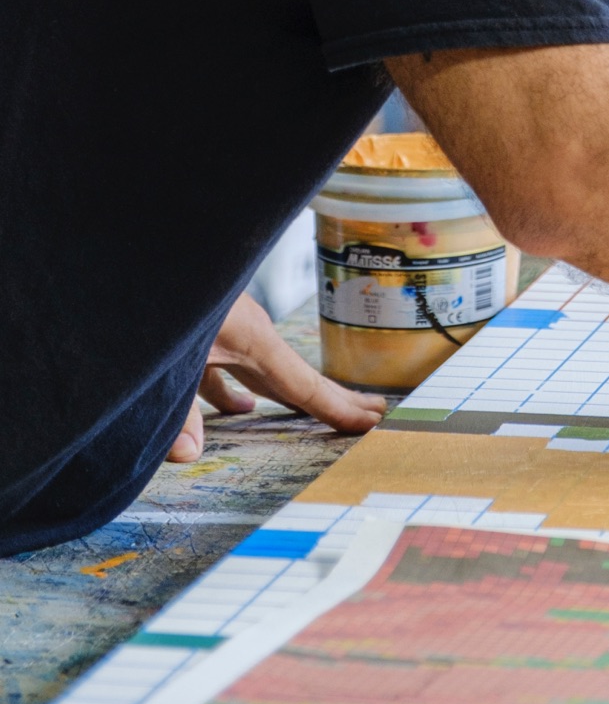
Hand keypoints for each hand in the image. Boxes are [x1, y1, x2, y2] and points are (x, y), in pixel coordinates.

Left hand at [166, 292, 384, 463]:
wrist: (139, 249)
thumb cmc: (158, 297)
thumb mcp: (164, 361)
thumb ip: (176, 411)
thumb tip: (190, 454)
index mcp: (251, 339)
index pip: (303, 384)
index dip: (337, 408)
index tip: (373, 421)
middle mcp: (248, 334)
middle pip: (297, 376)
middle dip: (334, 397)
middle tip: (375, 411)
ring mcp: (227, 330)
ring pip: (265, 372)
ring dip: (287, 394)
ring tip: (310, 414)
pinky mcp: (204, 330)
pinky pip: (232, 368)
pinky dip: (240, 390)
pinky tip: (240, 408)